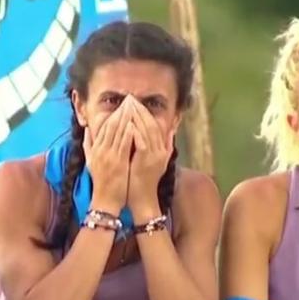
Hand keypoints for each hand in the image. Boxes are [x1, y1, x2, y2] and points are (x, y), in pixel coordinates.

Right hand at [82, 98, 133, 211]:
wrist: (104, 202)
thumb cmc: (101, 183)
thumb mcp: (90, 162)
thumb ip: (88, 145)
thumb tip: (87, 129)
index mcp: (95, 150)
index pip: (104, 127)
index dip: (113, 114)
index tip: (122, 104)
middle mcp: (100, 151)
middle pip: (111, 125)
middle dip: (121, 111)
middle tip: (129, 99)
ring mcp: (108, 156)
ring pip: (117, 132)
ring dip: (126, 117)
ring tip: (133, 106)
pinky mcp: (117, 162)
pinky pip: (123, 144)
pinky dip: (128, 133)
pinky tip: (134, 123)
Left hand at [126, 97, 173, 216]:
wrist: (142, 200)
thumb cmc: (143, 182)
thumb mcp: (157, 162)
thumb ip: (165, 146)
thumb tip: (170, 132)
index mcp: (161, 150)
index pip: (154, 125)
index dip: (145, 112)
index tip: (135, 102)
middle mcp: (160, 151)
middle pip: (152, 124)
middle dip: (140, 110)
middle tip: (130, 99)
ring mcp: (155, 156)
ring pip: (148, 130)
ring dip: (137, 116)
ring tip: (128, 105)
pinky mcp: (147, 161)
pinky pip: (142, 142)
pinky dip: (136, 131)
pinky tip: (128, 123)